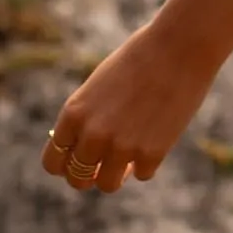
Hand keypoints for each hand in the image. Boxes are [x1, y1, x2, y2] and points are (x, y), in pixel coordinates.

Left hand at [43, 16, 215, 195]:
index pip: (53, 162)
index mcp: (73, 115)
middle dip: (88, 176)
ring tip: (128, 158)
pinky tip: (156, 138)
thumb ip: (87, 119)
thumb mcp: (99, 87)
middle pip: (77, 179)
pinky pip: (142, 174)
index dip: (65, 164)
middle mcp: (93, 135)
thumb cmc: (138, 59)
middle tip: (101, 167)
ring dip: (116, 174)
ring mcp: (122, 147)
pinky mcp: (152, 153)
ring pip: (108, 184)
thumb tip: (83, 150)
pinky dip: (147, 162)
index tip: (78, 160)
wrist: (179, 47)